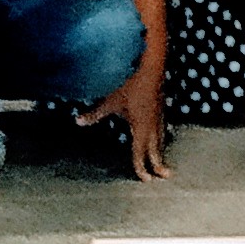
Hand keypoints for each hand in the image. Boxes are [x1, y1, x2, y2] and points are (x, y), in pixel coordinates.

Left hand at [79, 60, 170, 179]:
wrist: (152, 64)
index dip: (141, 168)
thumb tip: (78, 121)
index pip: (140, 154)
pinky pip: (163, 127)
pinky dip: (162, 137)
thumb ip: (95, 113)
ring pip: (161, 138)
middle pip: (156, 149)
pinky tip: (161, 135)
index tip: (146, 180)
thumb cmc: (131, 82)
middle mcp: (152, 124)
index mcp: (141, 127)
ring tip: (163, 160)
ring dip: (161, 150)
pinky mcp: (161, 107)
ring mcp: (159, 115)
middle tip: (165, 176)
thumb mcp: (110, 99)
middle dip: (159, 164)